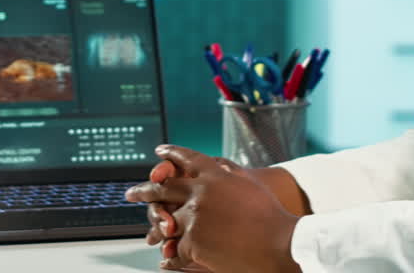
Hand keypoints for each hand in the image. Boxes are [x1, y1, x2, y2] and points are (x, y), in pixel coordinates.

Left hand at [126, 146, 299, 272]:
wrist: (281, 244)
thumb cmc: (272, 217)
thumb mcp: (250, 185)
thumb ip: (230, 173)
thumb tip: (217, 165)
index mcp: (214, 174)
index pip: (186, 158)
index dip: (171, 154)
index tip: (160, 152)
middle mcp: (200, 192)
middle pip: (163, 187)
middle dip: (145, 189)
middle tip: (132, 192)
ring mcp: (194, 217)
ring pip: (165, 220)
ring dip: (155, 227)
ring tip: (150, 231)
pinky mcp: (194, 242)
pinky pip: (175, 248)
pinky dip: (171, 257)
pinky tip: (166, 260)